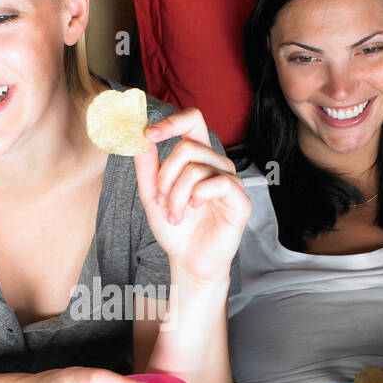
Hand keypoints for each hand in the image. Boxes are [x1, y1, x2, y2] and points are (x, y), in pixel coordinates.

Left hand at [134, 108, 249, 284]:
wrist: (188, 261)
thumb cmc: (175, 229)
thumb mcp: (151, 195)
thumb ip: (147, 167)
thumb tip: (141, 137)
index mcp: (198, 158)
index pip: (192, 121)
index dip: (171, 121)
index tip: (147, 134)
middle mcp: (216, 164)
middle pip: (187, 147)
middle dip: (165, 177)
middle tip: (160, 201)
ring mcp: (231, 180)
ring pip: (197, 169)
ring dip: (176, 195)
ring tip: (174, 215)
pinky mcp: (241, 199)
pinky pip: (218, 182)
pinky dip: (197, 197)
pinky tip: (194, 211)